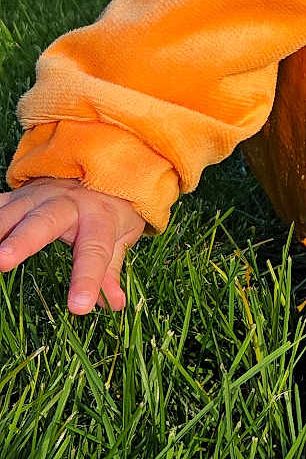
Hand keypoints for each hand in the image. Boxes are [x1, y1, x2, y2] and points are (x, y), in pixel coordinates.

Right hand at [0, 178, 145, 314]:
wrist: (95, 172)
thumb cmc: (108, 211)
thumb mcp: (121, 236)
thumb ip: (112, 271)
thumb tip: (116, 304)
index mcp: (98, 217)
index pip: (95, 251)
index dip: (88, 279)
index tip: (80, 307)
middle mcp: (66, 204)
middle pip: (45, 222)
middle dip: (23, 240)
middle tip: (4, 261)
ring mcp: (36, 199)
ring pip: (10, 214)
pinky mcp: (13, 198)